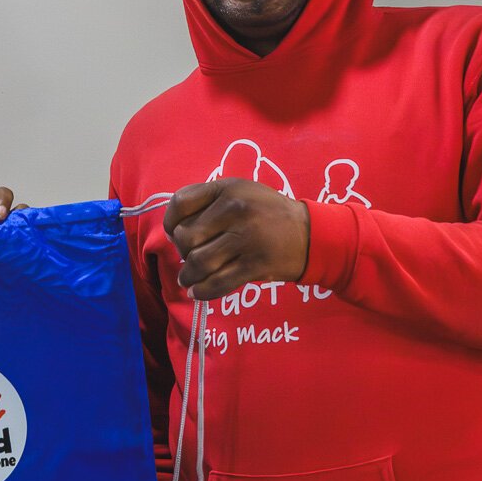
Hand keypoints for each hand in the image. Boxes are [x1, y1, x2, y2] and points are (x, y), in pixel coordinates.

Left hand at [163, 179, 309, 300]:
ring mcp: (246, 238)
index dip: (170, 221)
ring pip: (198, 262)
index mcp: (228, 188)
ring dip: (188, 275)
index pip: (181, 202)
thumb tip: (173, 229)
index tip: (173, 232)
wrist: (311, 234)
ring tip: (187, 278)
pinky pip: (218, 283)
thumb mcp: (241, 192)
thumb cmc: (268, 213)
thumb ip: (209, 201)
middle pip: (186, 236)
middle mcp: (235, 210)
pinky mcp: (255, 264)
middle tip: (188, 256)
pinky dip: (202, 291)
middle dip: (182, 251)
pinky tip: (197, 292)